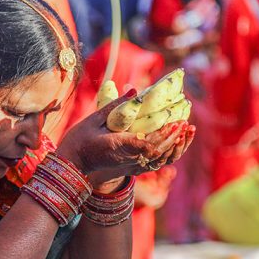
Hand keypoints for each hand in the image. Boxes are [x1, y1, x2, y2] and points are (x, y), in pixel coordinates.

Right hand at [57, 94, 195, 187]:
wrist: (72, 165)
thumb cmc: (79, 140)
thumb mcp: (93, 119)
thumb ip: (115, 106)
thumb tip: (134, 89)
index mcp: (117, 146)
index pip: (146, 144)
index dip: (163, 135)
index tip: (175, 122)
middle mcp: (127, 159)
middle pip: (158, 152)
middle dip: (174, 137)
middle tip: (185, 121)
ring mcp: (132, 166)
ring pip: (161, 160)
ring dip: (176, 146)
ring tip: (186, 129)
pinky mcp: (134, 168)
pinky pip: (157, 163)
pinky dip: (170, 153)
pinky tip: (177, 140)